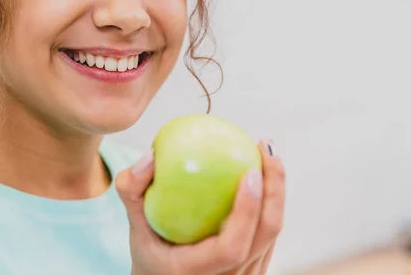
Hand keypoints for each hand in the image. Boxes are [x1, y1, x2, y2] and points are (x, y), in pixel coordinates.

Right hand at [115, 139, 284, 274]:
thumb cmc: (149, 250)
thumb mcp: (133, 223)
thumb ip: (132, 190)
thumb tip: (150, 156)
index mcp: (197, 271)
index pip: (232, 246)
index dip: (247, 211)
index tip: (250, 172)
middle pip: (265, 234)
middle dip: (274, 189)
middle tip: (265, 148)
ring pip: (273, 233)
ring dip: (277, 190)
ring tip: (268, 152)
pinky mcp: (256, 267)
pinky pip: (269, 231)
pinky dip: (271, 200)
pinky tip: (263, 171)